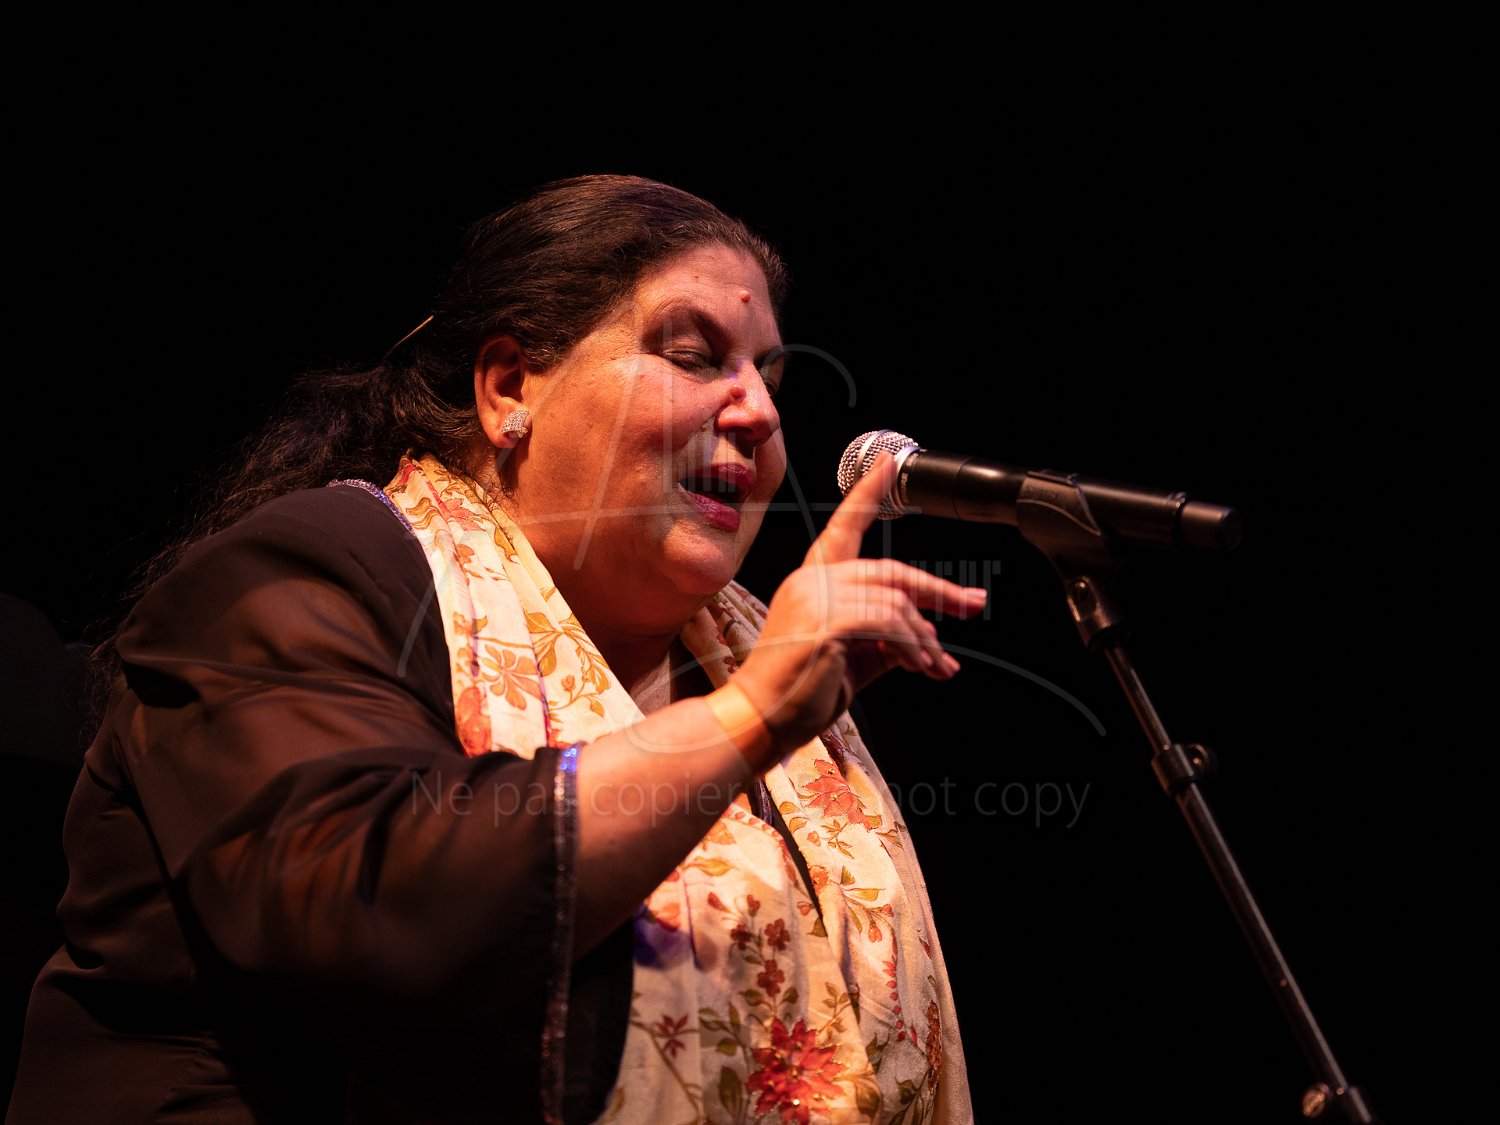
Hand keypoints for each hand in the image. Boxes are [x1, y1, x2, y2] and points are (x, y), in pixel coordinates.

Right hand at [734, 453, 988, 754]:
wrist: (758, 721)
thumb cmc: (797, 695)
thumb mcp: (852, 663)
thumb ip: (885, 644)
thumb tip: (928, 638)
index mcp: (811, 582)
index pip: (844, 528)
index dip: (867, 493)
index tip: (888, 463)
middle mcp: (810, 581)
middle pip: (891, 571)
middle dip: (938, 590)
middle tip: (973, 604)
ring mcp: (815, 598)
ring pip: (895, 600)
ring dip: (924, 636)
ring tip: (934, 666)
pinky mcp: (826, 622)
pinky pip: (888, 622)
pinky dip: (912, 644)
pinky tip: (919, 665)